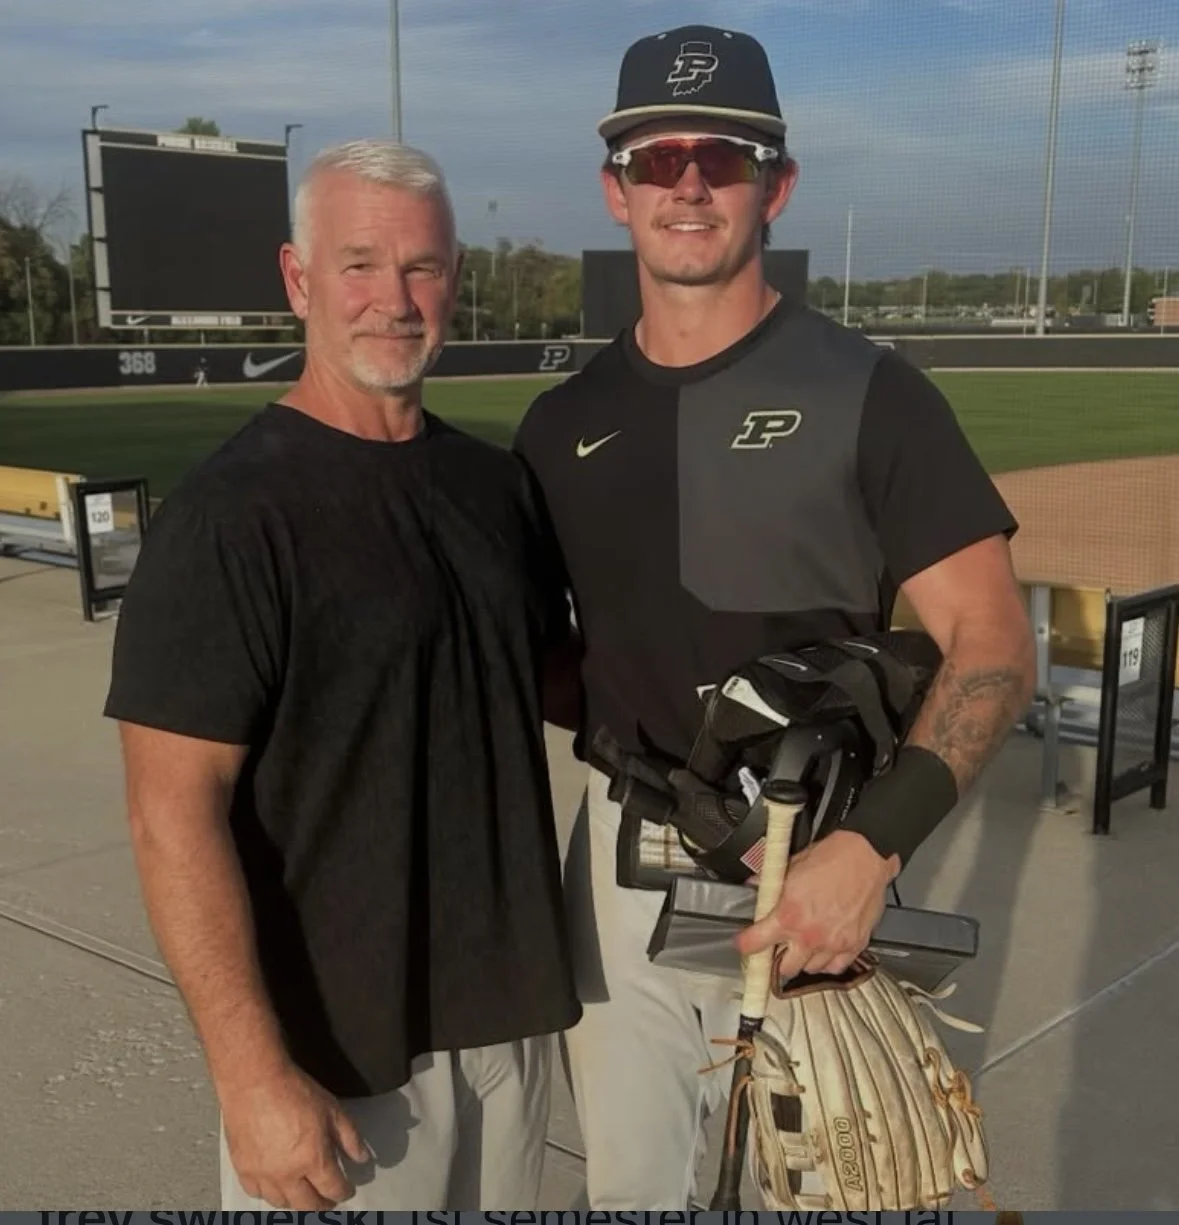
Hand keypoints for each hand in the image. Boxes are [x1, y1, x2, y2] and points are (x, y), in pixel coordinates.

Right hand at [219, 1061, 370, 1208]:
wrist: (254, 1081)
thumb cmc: (294, 1090)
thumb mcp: (332, 1109)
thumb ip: (350, 1137)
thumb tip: (361, 1158)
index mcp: (312, 1159)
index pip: (333, 1188)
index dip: (344, 1191)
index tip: (347, 1189)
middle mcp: (287, 1175)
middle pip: (307, 1205)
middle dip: (322, 1205)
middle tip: (328, 1200)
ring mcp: (263, 1175)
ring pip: (281, 1203)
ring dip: (296, 1202)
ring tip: (304, 1194)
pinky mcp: (243, 1169)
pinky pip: (257, 1193)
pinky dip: (269, 1194)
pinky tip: (276, 1186)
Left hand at [734, 830, 898, 982]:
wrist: (866, 854)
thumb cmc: (833, 857)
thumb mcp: (791, 866)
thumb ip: (771, 882)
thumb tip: (756, 885)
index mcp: (789, 915)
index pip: (756, 943)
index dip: (746, 945)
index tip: (744, 945)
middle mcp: (810, 935)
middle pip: (784, 968)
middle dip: (777, 959)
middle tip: (777, 947)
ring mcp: (833, 943)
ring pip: (810, 969)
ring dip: (803, 959)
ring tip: (802, 945)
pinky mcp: (854, 944)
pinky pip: (836, 967)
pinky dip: (828, 962)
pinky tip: (824, 951)